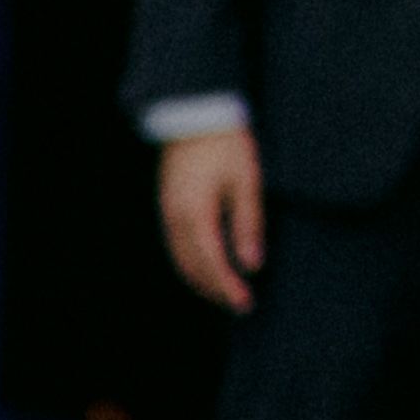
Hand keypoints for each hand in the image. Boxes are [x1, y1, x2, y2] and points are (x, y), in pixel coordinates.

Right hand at [160, 122, 262, 313]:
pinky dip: (191, 264)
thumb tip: (251, 265)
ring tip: (224, 292)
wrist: (196, 115)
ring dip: (201, 281)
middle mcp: (175, 219)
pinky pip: (176, 247)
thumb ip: (248, 224)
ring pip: (181, 260)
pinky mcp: (168, 207)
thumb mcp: (247, 181)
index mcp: (196, 214)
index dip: (227, 287)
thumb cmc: (227, 144)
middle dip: (215, 290)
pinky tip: (207, 267)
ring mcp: (167, 214)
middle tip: (239, 305)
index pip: (211, 263)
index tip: (245, 303)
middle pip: (192, 267)